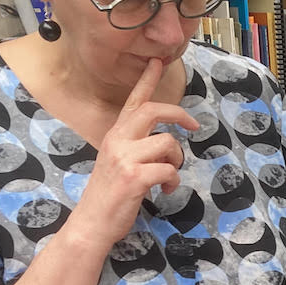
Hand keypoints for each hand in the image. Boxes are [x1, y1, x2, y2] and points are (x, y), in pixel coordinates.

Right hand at [67, 58, 197, 252]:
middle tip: (193, 124)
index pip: (133, 101)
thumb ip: (136, 146)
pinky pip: (169, 170)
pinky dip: (173, 181)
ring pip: (167, 143)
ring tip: (168, 176)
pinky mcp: (134, 177)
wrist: (92, 223)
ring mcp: (125, 158)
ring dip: (176, 160)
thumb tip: (165, 143)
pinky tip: (164, 190)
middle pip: (152, 111)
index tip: (159, 61)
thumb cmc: (109, 195)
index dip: (147, 79)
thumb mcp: (119, 162)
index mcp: (115, 135)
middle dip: (178, 114)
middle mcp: (117, 141)